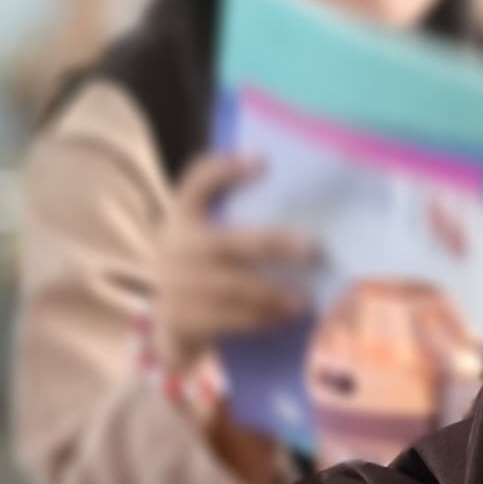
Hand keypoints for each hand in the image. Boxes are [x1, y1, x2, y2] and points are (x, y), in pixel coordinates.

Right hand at [152, 150, 317, 359]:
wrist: (169, 321)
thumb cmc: (204, 272)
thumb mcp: (208, 241)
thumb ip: (237, 226)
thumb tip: (300, 223)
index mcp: (182, 216)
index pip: (197, 181)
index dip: (225, 169)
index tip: (264, 162)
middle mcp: (175, 245)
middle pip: (228, 242)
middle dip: (273, 244)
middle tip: (313, 248)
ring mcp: (173, 283)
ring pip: (231, 287)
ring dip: (272, 294)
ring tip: (303, 302)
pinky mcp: (180, 317)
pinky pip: (226, 319)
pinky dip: (259, 319)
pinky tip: (282, 320)